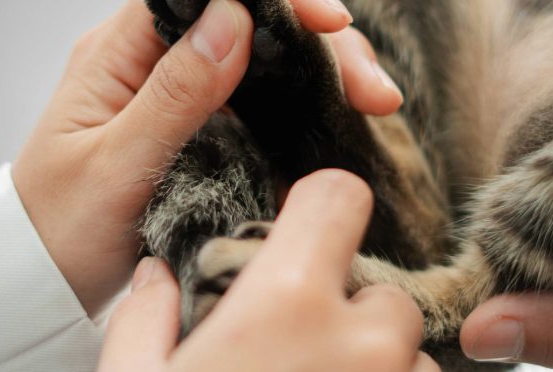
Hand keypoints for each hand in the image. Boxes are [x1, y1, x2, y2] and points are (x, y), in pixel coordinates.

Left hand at [12, 0, 403, 314]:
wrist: (39, 281)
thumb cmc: (59, 228)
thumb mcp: (113, 167)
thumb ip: (173, 94)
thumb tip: (234, 16)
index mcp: (119, 47)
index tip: (330, 18)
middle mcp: (153, 53)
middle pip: (249, 9)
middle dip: (319, 33)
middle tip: (372, 86)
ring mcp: (183, 86)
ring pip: (268, 49)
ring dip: (326, 66)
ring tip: (376, 100)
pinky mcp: (206, 121)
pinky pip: (267, 92)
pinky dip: (311, 99)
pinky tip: (346, 116)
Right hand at [99, 170, 439, 371]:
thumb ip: (146, 317)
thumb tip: (155, 278)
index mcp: (289, 303)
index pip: (340, 197)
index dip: (320, 211)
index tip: (300, 240)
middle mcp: (363, 343)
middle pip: (382, 290)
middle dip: (349, 313)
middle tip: (298, 352)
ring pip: (407, 356)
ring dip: (372, 368)